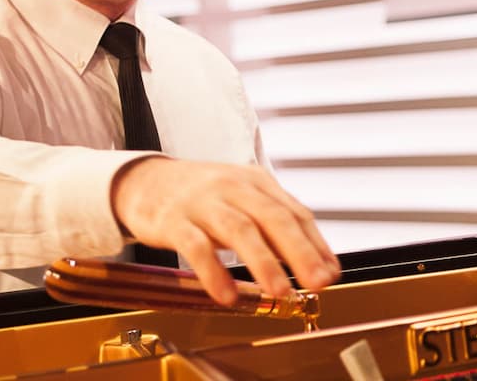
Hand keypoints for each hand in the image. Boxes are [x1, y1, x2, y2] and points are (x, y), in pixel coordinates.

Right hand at [110, 157, 338, 305]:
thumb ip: (278, 229)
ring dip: (263, 263)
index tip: (331, 274)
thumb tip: (320, 266)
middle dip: (300, 252)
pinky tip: (227, 295)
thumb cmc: (203, 197)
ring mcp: (203, 202)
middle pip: (274, 218)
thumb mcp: (243, 201)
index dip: (316, 245)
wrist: (145, 181)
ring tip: (280, 292)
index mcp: (257, 183)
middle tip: (317, 282)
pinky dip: (213, 272)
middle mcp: (233, 187)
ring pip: (240, 230)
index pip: (295, 213)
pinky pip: (196, 247)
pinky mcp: (173, 220)